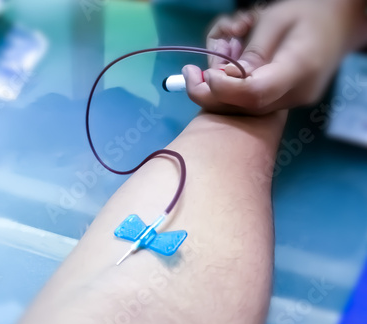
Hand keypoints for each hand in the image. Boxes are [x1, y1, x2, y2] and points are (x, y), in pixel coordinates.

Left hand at [183, 0, 366, 114]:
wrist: (340, 23)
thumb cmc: (308, 12)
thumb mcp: (276, 20)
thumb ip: (252, 51)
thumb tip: (225, 77)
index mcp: (299, 68)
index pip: (255, 93)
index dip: (224, 88)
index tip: (204, 73)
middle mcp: (295, 93)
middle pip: (244, 107)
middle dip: (209, 93)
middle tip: (188, 71)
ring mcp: (291, 101)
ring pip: (243, 107)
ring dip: (217, 87)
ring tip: (217, 54)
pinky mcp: (284, 101)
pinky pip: (250, 101)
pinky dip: (231, 87)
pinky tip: (228, 65)